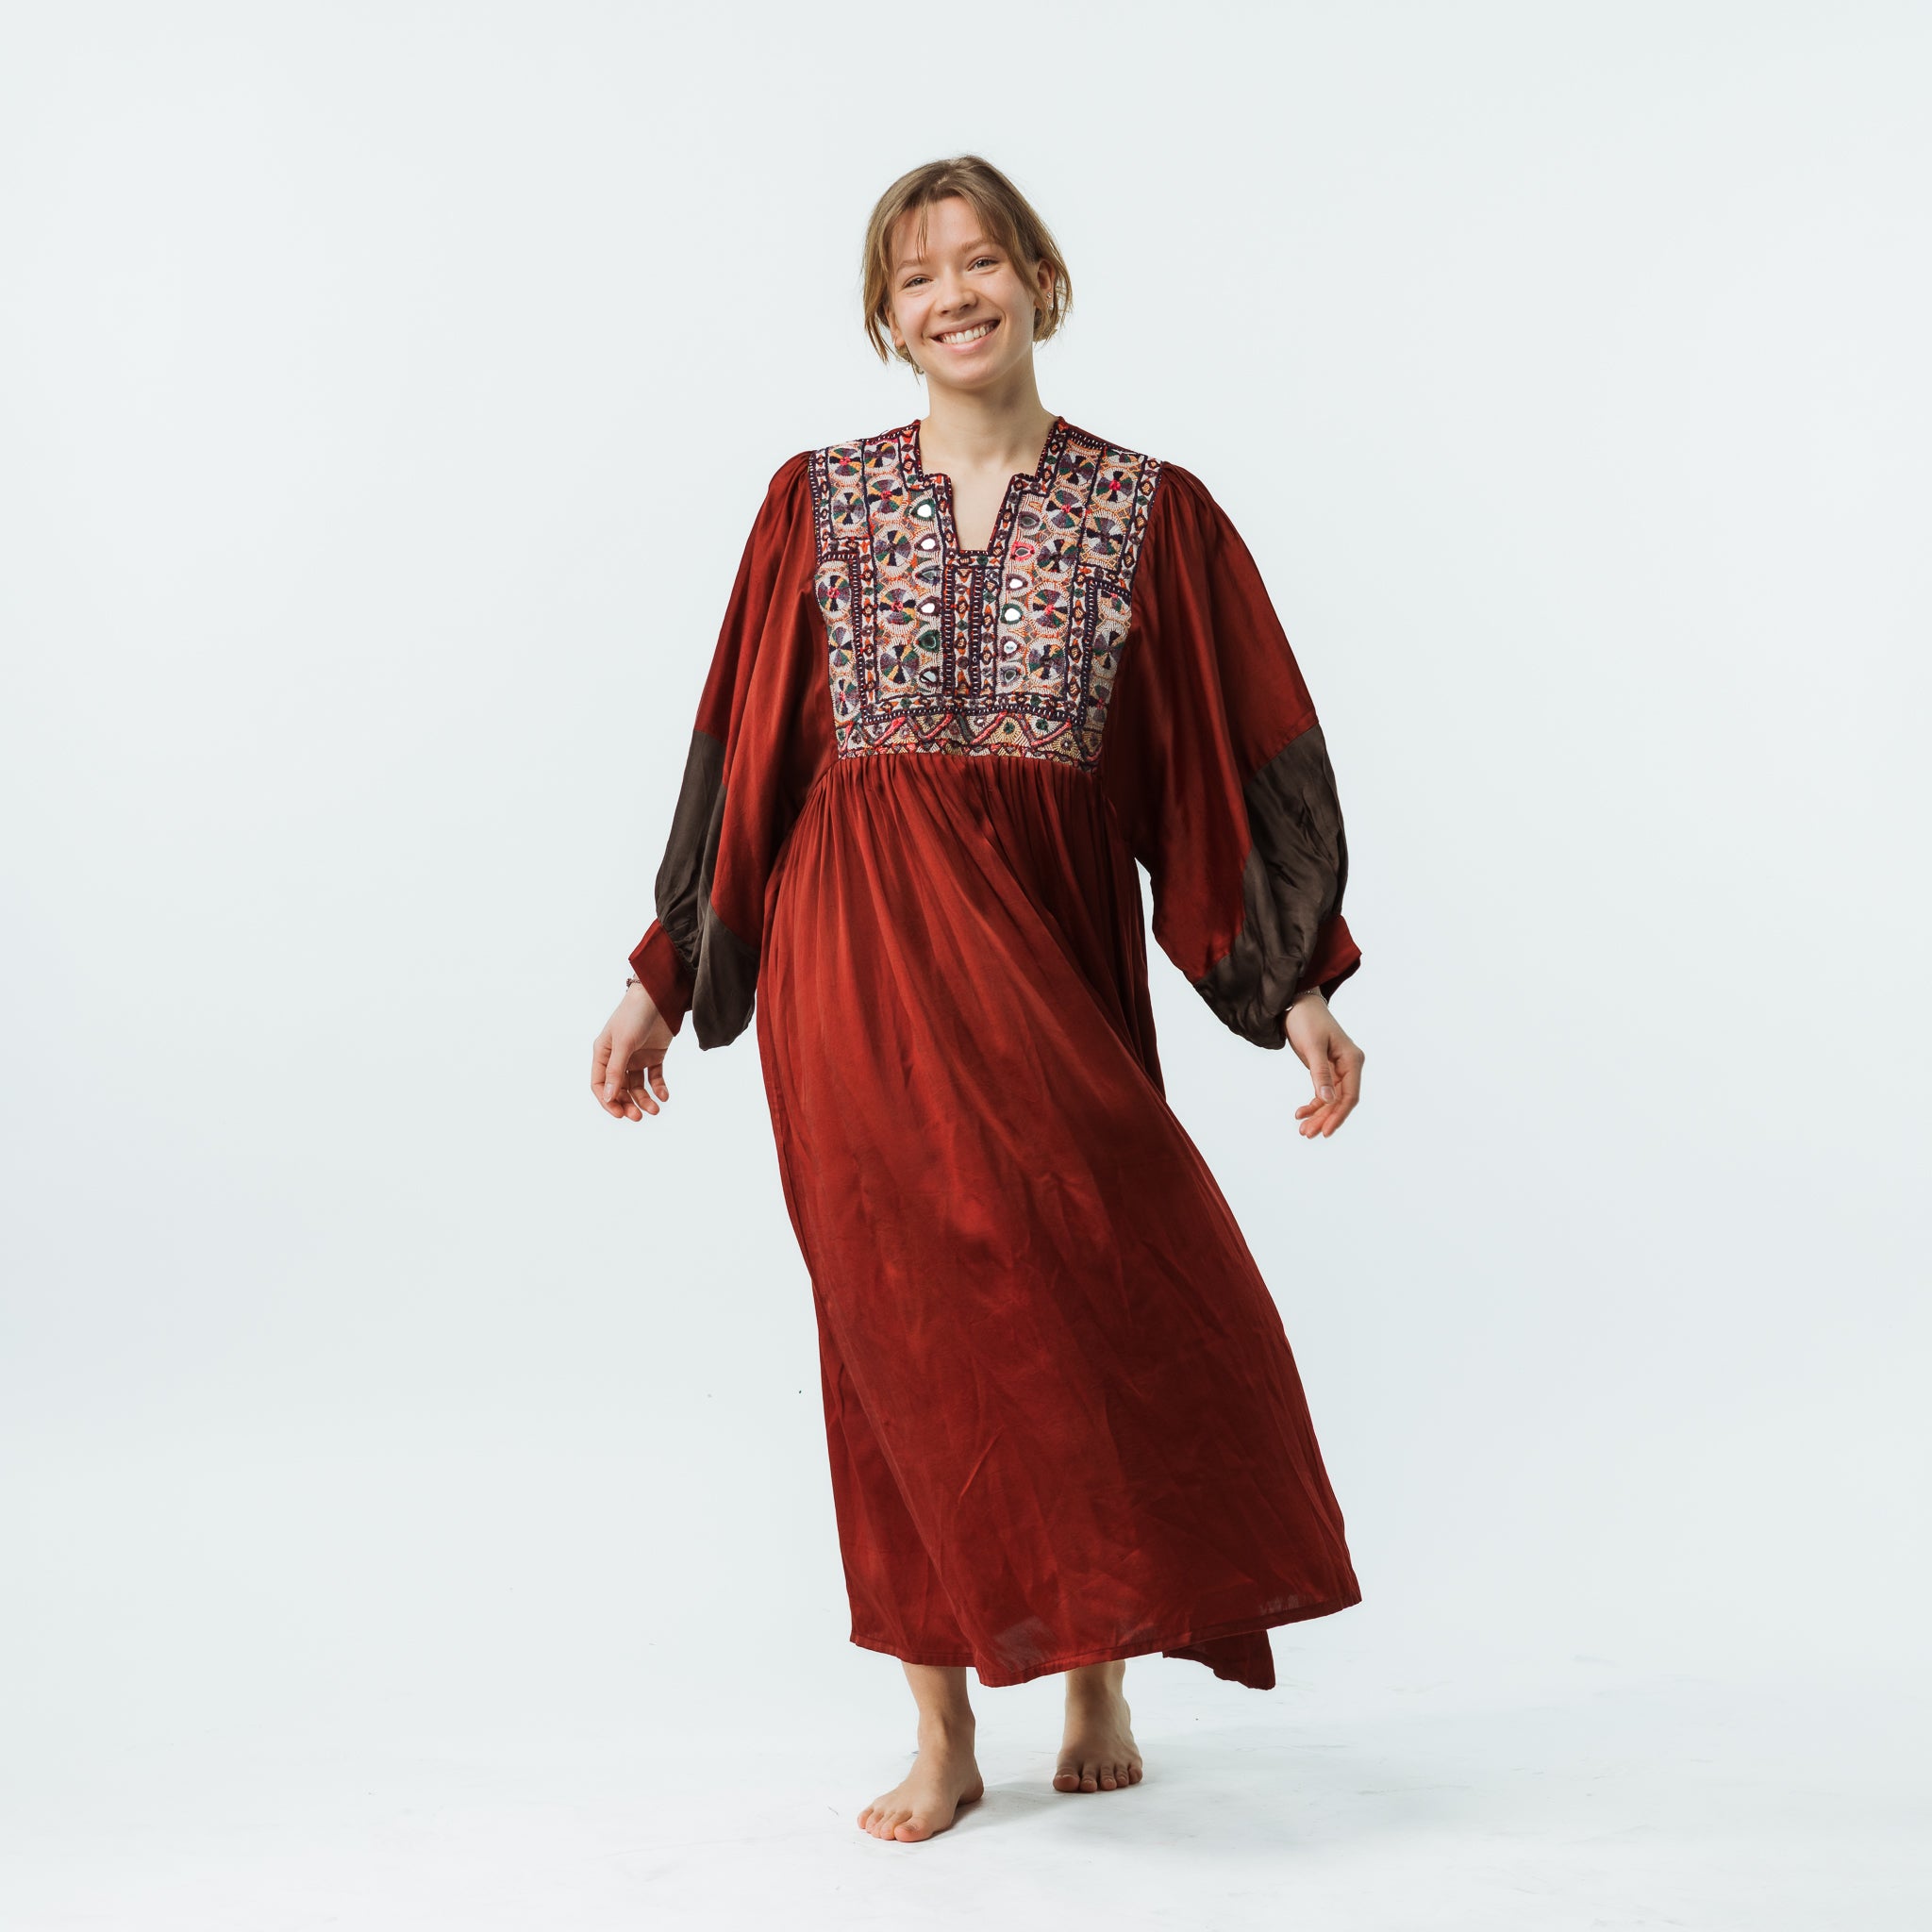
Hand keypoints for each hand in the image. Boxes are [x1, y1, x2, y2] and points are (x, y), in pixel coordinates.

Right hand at [592, 984, 673, 1119]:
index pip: (600, 1084)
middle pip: (619, 1089)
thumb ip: (616, 1070)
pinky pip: (654, 1077)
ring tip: (655, 1109)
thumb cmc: (635, 1014)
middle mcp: (618, 1057)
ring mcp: (637, 1057)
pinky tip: (664, 1095)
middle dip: (628, 1104)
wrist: (660, 995)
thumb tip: (609, 1097)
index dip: (608, 1101)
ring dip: (644, 1100)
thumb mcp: (624, 1043)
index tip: (620, 1114)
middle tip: (638, 1117)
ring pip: (637, 1086)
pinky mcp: (655, 1055)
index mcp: (603, 1053)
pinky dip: (659, 1088)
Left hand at [1283, 991, 1364, 1138]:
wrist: (1298, 1004)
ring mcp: (1339, 1069)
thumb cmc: (1307, 1020)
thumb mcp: (1312, 1047)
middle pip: (1340, 1100)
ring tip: (1303, 1130)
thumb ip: (1320, 1073)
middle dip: (1324, 1119)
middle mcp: (1349, 1066)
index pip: (1350, 1095)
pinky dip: (1313, 1104)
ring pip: (1331, 1100)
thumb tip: (1327, 1100)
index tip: (1326, 1131)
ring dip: (1318, 1115)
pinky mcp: (1327, 1070)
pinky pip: (1323, 1093)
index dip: (1339, 1115)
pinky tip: (1301, 1113)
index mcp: (1352, 1059)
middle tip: (1307, 1134)